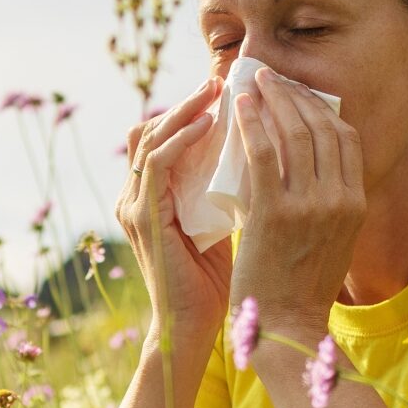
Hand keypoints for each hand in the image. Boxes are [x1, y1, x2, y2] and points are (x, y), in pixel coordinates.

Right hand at [119, 75, 232, 344]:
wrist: (197, 328)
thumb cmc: (220, 283)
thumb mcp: (227, 224)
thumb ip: (233, 191)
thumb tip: (272, 155)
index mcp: (154, 197)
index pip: (165, 136)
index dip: (193, 109)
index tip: (234, 91)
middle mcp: (136, 196)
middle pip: (152, 126)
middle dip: (190, 100)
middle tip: (226, 78)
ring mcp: (135, 206)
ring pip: (151, 135)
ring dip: (186, 107)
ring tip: (219, 89)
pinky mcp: (142, 218)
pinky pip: (157, 162)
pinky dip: (181, 137)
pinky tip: (210, 123)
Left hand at [226, 68, 366, 339]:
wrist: (284, 327)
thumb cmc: (299, 287)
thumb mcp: (331, 240)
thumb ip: (326, 203)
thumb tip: (305, 166)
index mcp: (356, 204)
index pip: (345, 139)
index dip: (321, 109)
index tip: (297, 94)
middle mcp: (339, 200)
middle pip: (322, 127)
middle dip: (295, 95)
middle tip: (270, 78)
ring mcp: (309, 206)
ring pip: (294, 133)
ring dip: (273, 100)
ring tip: (253, 83)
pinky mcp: (275, 213)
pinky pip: (263, 153)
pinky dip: (252, 123)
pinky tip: (240, 107)